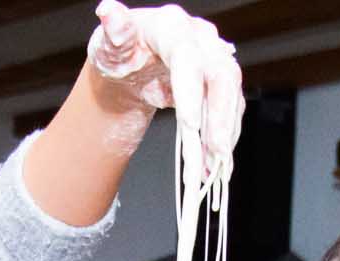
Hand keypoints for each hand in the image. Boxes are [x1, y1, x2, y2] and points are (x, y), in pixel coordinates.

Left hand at [84, 1, 242, 183]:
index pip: (187, 56)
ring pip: (231, 95)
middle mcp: (200, 39)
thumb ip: (113, 30)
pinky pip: (229, 109)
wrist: (134, 65)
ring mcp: (213, 59)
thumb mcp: (110, 44)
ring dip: (225, 132)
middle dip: (220, 116)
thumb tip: (107, 10)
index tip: (189, 124)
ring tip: (215, 165)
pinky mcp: (220, 82)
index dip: (191, 90)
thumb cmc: (120, 52)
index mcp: (171, 26)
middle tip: (215, 151)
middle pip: (222, 75)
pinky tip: (217, 161)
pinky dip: (225, 135)